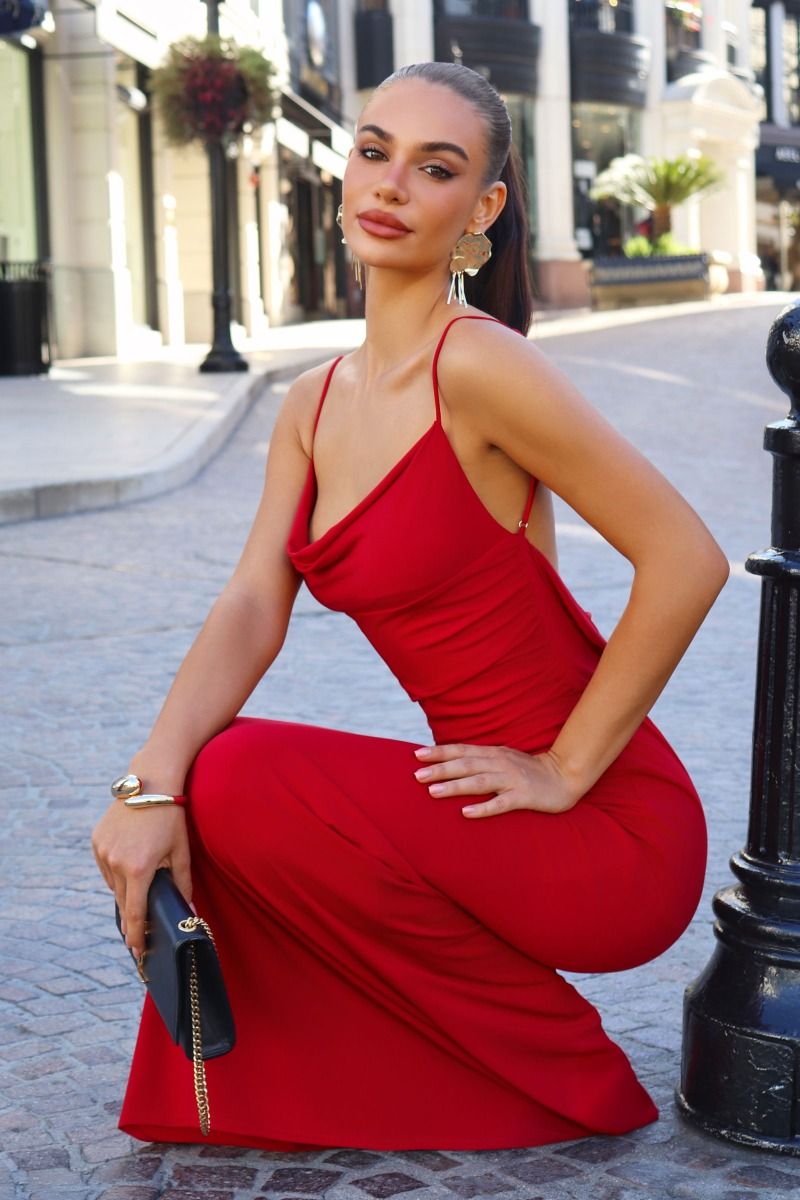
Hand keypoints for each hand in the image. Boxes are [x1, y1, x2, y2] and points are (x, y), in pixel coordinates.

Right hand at [91, 798, 191, 959]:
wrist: (150, 782)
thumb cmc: (172, 817)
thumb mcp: (182, 852)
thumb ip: (183, 885)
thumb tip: (191, 914)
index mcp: (139, 869)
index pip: (135, 913)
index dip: (136, 936)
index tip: (137, 954)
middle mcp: (116, 863)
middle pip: (123, 902)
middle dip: (132, 919)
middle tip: (139, 937)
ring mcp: (103, 851)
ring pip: (113, 885)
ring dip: (125, 892)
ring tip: (140, 891)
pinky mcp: (96, 841)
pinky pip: (106, 868)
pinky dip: (117, 873)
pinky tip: (130, 868)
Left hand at [413, 742, 582, 817]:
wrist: (565, 776)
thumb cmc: (528, 771)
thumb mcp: (502, 759)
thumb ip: (481, 760)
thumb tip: (452, 763)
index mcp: (493, 754)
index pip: (461, 750)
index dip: (439, 752)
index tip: (416, 755)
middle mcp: (500, 763)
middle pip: (465, 764)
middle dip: (440, 769)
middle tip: (416, 775)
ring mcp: (511, 780)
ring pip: (479, 782)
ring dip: (455, 786)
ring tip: (433, 792)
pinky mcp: (524, 797)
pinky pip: (501, 803)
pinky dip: (483, 808)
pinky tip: (466, 813)